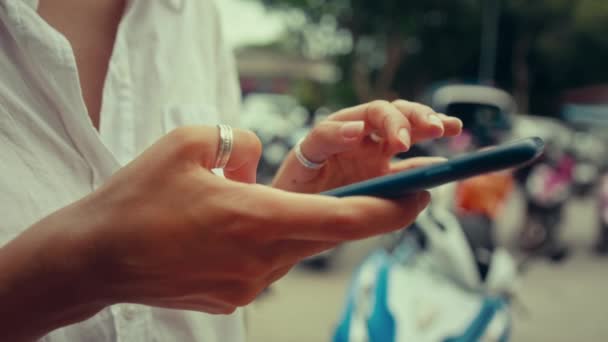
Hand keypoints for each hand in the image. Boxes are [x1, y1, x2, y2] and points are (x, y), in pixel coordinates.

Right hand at [43, 125, 430, 314]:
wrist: (95, 257)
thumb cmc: (137, 198)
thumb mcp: (190, 143)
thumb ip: (241, 143)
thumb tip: (260, 160)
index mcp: (258, 218)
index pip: (346, 219)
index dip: (392, 209)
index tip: (422, 195)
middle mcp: (262, 259)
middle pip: (325, 233)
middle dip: (353, 211)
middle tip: (368, 186)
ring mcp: (249, 285)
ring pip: (294, 245)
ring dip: (297, 221)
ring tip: (257, 200)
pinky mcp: (234, 297)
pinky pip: (266, 262)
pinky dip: (265, 239)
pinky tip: (227, 228)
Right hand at [273, 100, 461, 192]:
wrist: (291, 225)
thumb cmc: (332, 209)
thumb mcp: (375, 199)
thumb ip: (401, 185)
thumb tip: (433, 180)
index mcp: (378, 150)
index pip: (409, 128)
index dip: (432, 123)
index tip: (454, 128)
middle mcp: (361, 139)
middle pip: (393, 113)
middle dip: (416, 116)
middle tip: (435, 129)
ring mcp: (337, 141)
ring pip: (366, 114)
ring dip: (389, 121)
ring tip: (402, 141)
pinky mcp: (309, 149)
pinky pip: (324, 134)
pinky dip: (339, 132)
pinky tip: (356, 132)